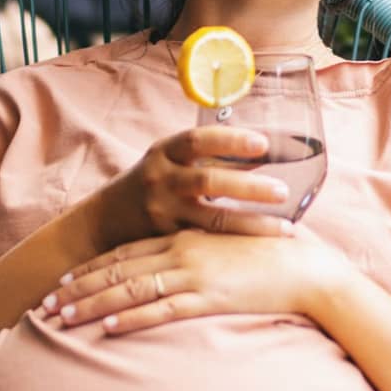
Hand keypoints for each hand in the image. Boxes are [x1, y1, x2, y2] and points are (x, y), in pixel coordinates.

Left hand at [44, 229, 349, 334]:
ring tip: (61, 320)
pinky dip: (133, 319)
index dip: (91, 268)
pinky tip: (108, 329)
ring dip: (92, 305)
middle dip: (78, 288)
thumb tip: (179, 269)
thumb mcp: (227, 249)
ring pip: (131, 290)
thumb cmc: (272, 258)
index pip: (126, 253)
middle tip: (45, 303)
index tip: (63, 279)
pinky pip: (163, 310)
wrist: (308, 267)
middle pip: (117, 270)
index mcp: (185, 237)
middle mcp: (182, 251)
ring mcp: (195, 274)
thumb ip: (201, 256)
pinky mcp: (210, 297)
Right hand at [90, 126, 295, 245]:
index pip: (198, 139)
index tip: (263, 143)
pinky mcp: (165, 241)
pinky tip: (262, 251)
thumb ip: (210, 158)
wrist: (104, 221)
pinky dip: (235, 245)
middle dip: (249, 187)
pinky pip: (206, 243)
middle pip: (209, 180)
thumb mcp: (171, 163)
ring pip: (212, 219)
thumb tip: (265, 152)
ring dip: (252, 223)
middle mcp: (160, 179)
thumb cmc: (151, 185)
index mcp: (164, 152)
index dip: (231, 140)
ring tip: (287, 228)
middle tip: (284, 191)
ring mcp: (162, 212)